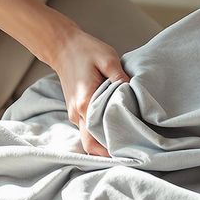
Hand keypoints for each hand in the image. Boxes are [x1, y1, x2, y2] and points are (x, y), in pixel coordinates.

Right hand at [42, 19, 127, 156]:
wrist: (62, 47)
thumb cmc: (85, 51)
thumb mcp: (108, 59)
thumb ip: (121, 79)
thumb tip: (136, 96)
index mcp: (85, 104)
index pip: (98, 138)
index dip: (114, 148)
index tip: (133, 152)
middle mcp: (78, 114)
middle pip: (92, 147)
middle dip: (111, 153)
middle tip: (133, 153)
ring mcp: (75, 115)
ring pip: (90, 139)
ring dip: (106, 143)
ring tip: (128, 141)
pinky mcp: (77, 112)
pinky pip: (89, 130)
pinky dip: (101, 134)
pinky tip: (117, 129)